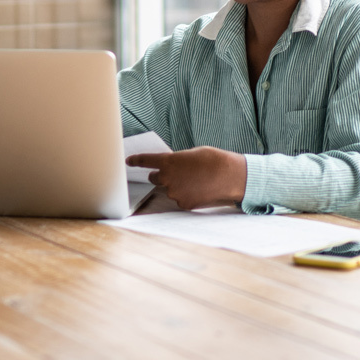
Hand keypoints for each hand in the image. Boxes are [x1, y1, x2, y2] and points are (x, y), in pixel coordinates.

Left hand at [126, 146, 247, 209]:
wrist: (231, 177)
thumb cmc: (214, 160)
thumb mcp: (192, 154)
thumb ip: (177, 161)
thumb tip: (173, 167)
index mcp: (168, 162)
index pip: (146, 160)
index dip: (136, 160)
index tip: (129, 161)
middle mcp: (167, 179)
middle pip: (155, 178)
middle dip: (162, 176)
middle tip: (176, 173)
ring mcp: (175, 193)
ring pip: (169, 189)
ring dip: (177, 186)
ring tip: (196, 181)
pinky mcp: (184, 204)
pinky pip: (180, 199)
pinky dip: (186, 195)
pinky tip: (199, 190)